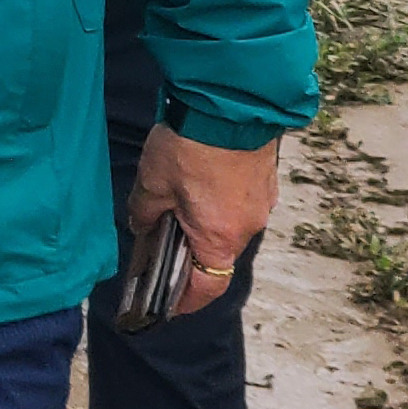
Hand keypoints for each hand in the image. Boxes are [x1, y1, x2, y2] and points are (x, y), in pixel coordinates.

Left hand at [123, 122, 276, 316]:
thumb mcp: (152, 184)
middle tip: (158, 246)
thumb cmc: (191, 147)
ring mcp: (262, 202)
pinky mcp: (264, 180)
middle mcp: (248, 226)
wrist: (231, 103)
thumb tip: (142, 226)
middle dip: (187, 255)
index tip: (167, 305)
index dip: (185, 300)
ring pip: (228, 227)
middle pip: (217, 256)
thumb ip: (144, 213)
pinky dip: (216, 204)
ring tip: (172, 209)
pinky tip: (194, 185)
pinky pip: (238, 204)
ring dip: (202, 225)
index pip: (207, 287)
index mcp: (220, 238)